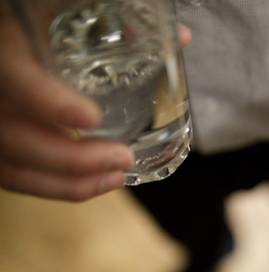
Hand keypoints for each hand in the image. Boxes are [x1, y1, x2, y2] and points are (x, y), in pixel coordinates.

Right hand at [0, 9, 191, 200]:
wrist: (9, 33)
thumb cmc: (37, 20)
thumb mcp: (63, 9)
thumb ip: (117, 22)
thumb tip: (180, 37)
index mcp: (3, 49)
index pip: (15, 80)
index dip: (49, 103)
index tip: (91, 118)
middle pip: (13, 137)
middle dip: (71, 159)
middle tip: (123, 159)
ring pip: (10, 166)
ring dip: (66, 183)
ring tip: (115, 177)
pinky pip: (11, 174)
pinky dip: (52, 187)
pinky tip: (92, 183)